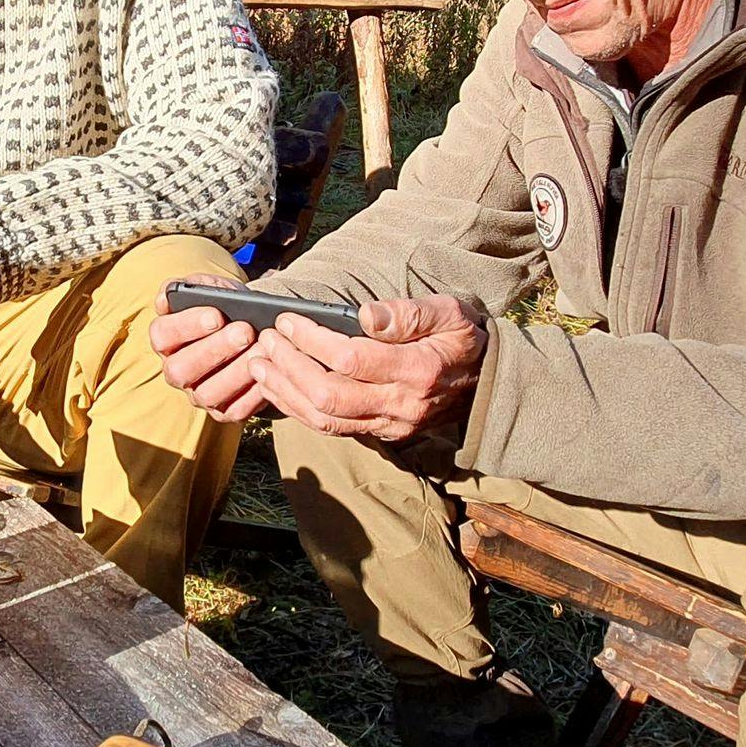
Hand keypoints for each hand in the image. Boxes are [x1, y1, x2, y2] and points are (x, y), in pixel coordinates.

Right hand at [151, 271, 267, 422]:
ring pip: (207, 393)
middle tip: (245, 331)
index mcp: (166, 338)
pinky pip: (235, 410)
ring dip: (236, 372)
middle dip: (214, 350)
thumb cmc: (228, 307)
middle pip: (180, 369)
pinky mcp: (224, 411)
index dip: (187, 326)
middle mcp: (176, 370)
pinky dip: (253, 393)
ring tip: (262, 349)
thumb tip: (168, 295)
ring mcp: (198, 394)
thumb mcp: (213, 288)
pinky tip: (268, 372)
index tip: (217, 315)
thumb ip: (192, 286)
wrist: (255, 326)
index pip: (163, 335)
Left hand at [250, 293, 485, 442]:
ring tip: (259, 364)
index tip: (288, 321)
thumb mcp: (449, 313)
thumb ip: (409, 313)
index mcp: (417, 371)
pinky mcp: (380, 434)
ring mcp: (389, 425)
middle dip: (289, 368)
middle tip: (266, 341)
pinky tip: (277, 387)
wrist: (486, 384)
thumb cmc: (462, 339)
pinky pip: (330, 429)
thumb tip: (365, 316)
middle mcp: (401, 405)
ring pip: (324, 420)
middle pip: (329, 396)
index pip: (351, 359)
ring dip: (285, 392)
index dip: (312, 340)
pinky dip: (297, 409)